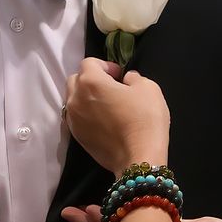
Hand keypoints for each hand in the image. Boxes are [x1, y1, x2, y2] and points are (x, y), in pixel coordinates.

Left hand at [64, 58, 168, 173]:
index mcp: (90, 82)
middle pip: (76, 79)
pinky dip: (85, 114)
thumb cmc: (144, 120)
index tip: (119, 76)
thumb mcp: (148, 88)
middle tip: (111, 87)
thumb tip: (126, 80)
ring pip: (73, 99)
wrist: (138, 158)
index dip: (106, 65)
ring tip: (105, 105)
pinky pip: (76, 117)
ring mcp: (73, 119)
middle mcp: (75, 98)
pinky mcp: (76, 136)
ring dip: (86, 97)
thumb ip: (134, 77)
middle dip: (91, 79)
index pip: (89, 63)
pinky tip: (102, 121)